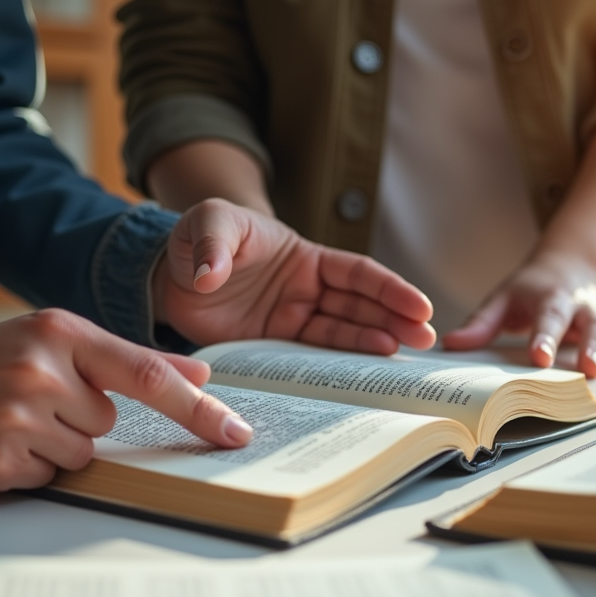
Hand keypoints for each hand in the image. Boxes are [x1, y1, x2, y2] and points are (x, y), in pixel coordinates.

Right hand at [0, 310, 251, 494]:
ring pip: (82, 455)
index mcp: (64, 334)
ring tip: (16, 420)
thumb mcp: (63, 339)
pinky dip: (30, 466)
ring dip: (57, 446)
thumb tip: (201, 372)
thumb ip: (133, 358)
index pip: (149, 375)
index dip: (198, 407)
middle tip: (38, 401)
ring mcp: (16, 418)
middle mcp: (41, 372)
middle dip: (81, 419)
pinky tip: (0, 440)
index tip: (235, 432)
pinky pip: (47, 478)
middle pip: (109, 423)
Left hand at [153, 199, 435, 352]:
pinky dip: (339, 362)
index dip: (391, 289)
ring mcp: (296, 317)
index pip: (358, 273)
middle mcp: (309, 288)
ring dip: (376, 343)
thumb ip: (213, 245)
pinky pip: (313, 354)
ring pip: (345, 332)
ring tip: (405, 357)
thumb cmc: (196, 239)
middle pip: (362, 306)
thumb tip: (210, 275)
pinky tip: (363, 372)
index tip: (421, 306)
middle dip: (397, 319)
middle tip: (427, 338)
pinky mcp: (277, 343)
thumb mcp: (207, 224)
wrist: (168, 276)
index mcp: (306, 256)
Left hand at [441, 252, 595, 377]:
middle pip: (587, 323)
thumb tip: (451, 344)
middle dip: (589, 346)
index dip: (544, 337)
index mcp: (549, 297)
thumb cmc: (528, 290)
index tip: (539, 358)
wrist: (565, 266)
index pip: (547, 317)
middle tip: (587, 369)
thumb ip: (480, 323)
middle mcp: (578, 305)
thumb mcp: (501, 299)